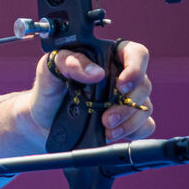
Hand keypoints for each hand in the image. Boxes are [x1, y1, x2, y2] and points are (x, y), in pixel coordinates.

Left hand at [29, 41, 154, 146]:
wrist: (42, 120)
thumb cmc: (48, 88)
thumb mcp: (50, 68)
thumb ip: (69, 62)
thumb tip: (95, 73)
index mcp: (107, 56)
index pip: (136, 54)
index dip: (136, 68)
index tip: (122, 85)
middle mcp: (121, 76)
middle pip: (143, 85)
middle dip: (127, 105)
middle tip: (106, 118)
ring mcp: (125, 99)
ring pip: (145, 107)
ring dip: (129, 122)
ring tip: (107, 129)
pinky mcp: (127, 120)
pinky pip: (146, 125)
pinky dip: (134, 132)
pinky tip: (113, 134)